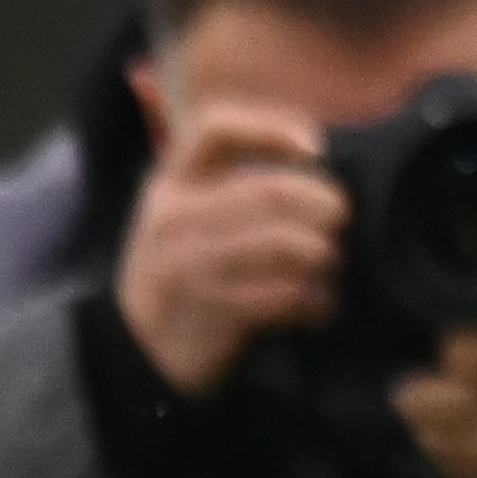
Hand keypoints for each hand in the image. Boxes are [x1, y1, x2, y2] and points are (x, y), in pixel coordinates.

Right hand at [113, 99, 345, 397]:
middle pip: (268, 191)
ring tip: (330, 262)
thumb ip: (235, 182)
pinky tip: (320, 304)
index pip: (216, 129)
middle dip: (322, 202)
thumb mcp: (186, 213)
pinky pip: (281, 297)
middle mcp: (174, 220)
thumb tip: (317, 157)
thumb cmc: (182, 265)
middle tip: (341, 217)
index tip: (316, 148)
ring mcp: (187, 269)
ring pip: (282, 245)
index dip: (273, 128)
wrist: (135, 349)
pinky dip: (314, 300)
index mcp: (171, 183)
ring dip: (322, 253)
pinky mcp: (208, 315)